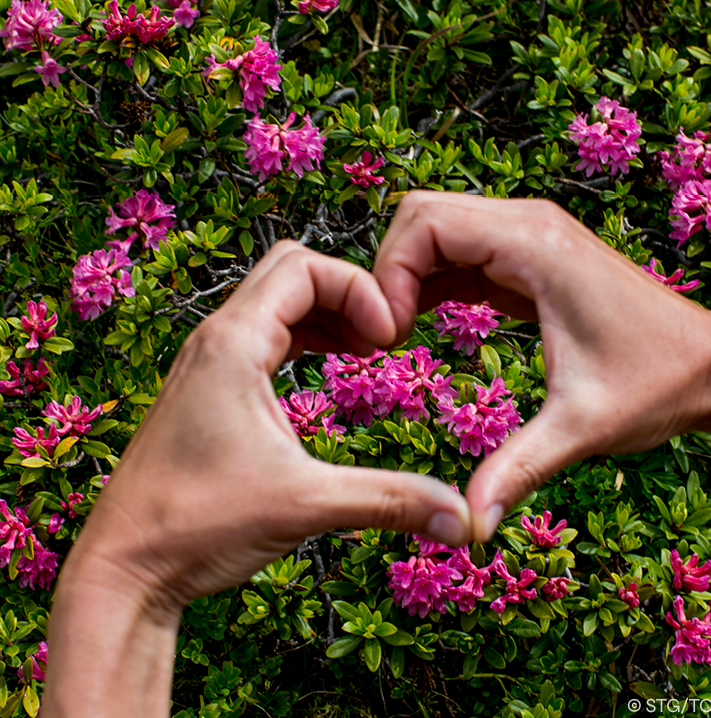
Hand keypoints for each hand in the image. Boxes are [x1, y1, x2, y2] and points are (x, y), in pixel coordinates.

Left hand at [43, 242, 469, 716]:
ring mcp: (206, 362)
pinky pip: (262, 334)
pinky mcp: (206, 387)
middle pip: (289, 270)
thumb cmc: (196, 526)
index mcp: (233, 344)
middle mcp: (215, 339)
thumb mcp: (305, 505)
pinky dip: (302, 336)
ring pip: (274, 300)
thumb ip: (390, 501)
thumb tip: (464, 518)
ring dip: (324, 311)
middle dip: (345, 291)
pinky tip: (328, 367)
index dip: (358, 288)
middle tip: (382, 337)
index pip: (304, 266)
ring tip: (365, 348)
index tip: (390, 338)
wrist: (122, 567)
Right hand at [373, 191, 710, 539]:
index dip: (390, 274)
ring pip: (436, 229)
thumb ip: (517, 469)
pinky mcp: (528, 258)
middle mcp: (529, 224)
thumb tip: (466, 525)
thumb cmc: (658, 385)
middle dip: (389, 270)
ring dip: (406, 275)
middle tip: (387, 336)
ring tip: (397, 335)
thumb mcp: (581, 427)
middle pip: (422, 216)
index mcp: (536, 245)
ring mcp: (529, 236)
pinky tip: (420, 324)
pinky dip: (429, 281)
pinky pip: (459, 252)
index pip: (427, 224)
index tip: (389, 337)